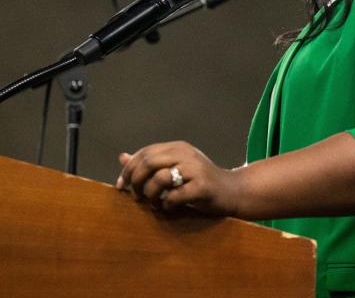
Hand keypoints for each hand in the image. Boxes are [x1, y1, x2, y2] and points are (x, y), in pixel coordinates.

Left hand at [115, 141, 243, 215]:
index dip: (129, 169)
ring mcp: (195, 169)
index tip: (121, 186)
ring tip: (154, 203)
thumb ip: (150, 163)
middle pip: (149, 163)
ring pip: (159, 179)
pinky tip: (170, 207)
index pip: (145, 153)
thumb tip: (122, 157)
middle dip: (136, 182)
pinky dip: (167, 204)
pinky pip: (174, 196)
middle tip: (137, 196)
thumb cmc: (200, 181)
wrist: (233, 191)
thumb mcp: (175, 168)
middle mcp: (186, 154)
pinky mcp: (202, 186)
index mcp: (178, 147)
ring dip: (150, 195)